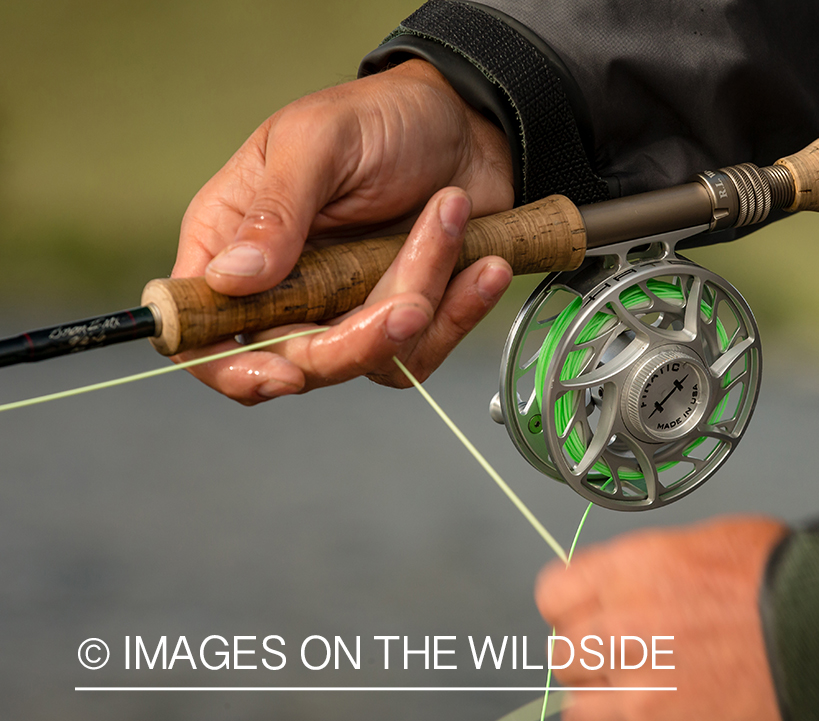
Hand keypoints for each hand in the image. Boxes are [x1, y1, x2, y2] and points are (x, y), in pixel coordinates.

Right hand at [171, 60, 514, 403]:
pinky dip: (458, 313)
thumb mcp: (319, 141)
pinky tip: (486, 267)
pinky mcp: (398, 320)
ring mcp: (342, 309)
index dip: (231, 367)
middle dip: (359, 341)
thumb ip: (275, 210)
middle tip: (411, 305)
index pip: (202, 330)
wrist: (467, 122)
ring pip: (369, 359)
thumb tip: (229, 278)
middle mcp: (280, 287)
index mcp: (232, 239)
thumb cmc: (381, 117)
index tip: (282, 374)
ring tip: (451, 215)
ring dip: (421, 293)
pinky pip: (421, 352)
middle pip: (295, 362)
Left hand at [536, 517, 793, 720]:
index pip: (553, 596)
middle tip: (633, 661)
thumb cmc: (791, 585)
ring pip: (581, 717)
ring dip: (608, 711)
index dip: (574, 607)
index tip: (592, 617)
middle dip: (594, 659)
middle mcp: (624, 633)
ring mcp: (643, 699)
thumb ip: (650, 569)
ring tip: (650, 704)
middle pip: (564, 657)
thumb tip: (627, 587)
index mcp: (630, 572)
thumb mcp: (710, 544)